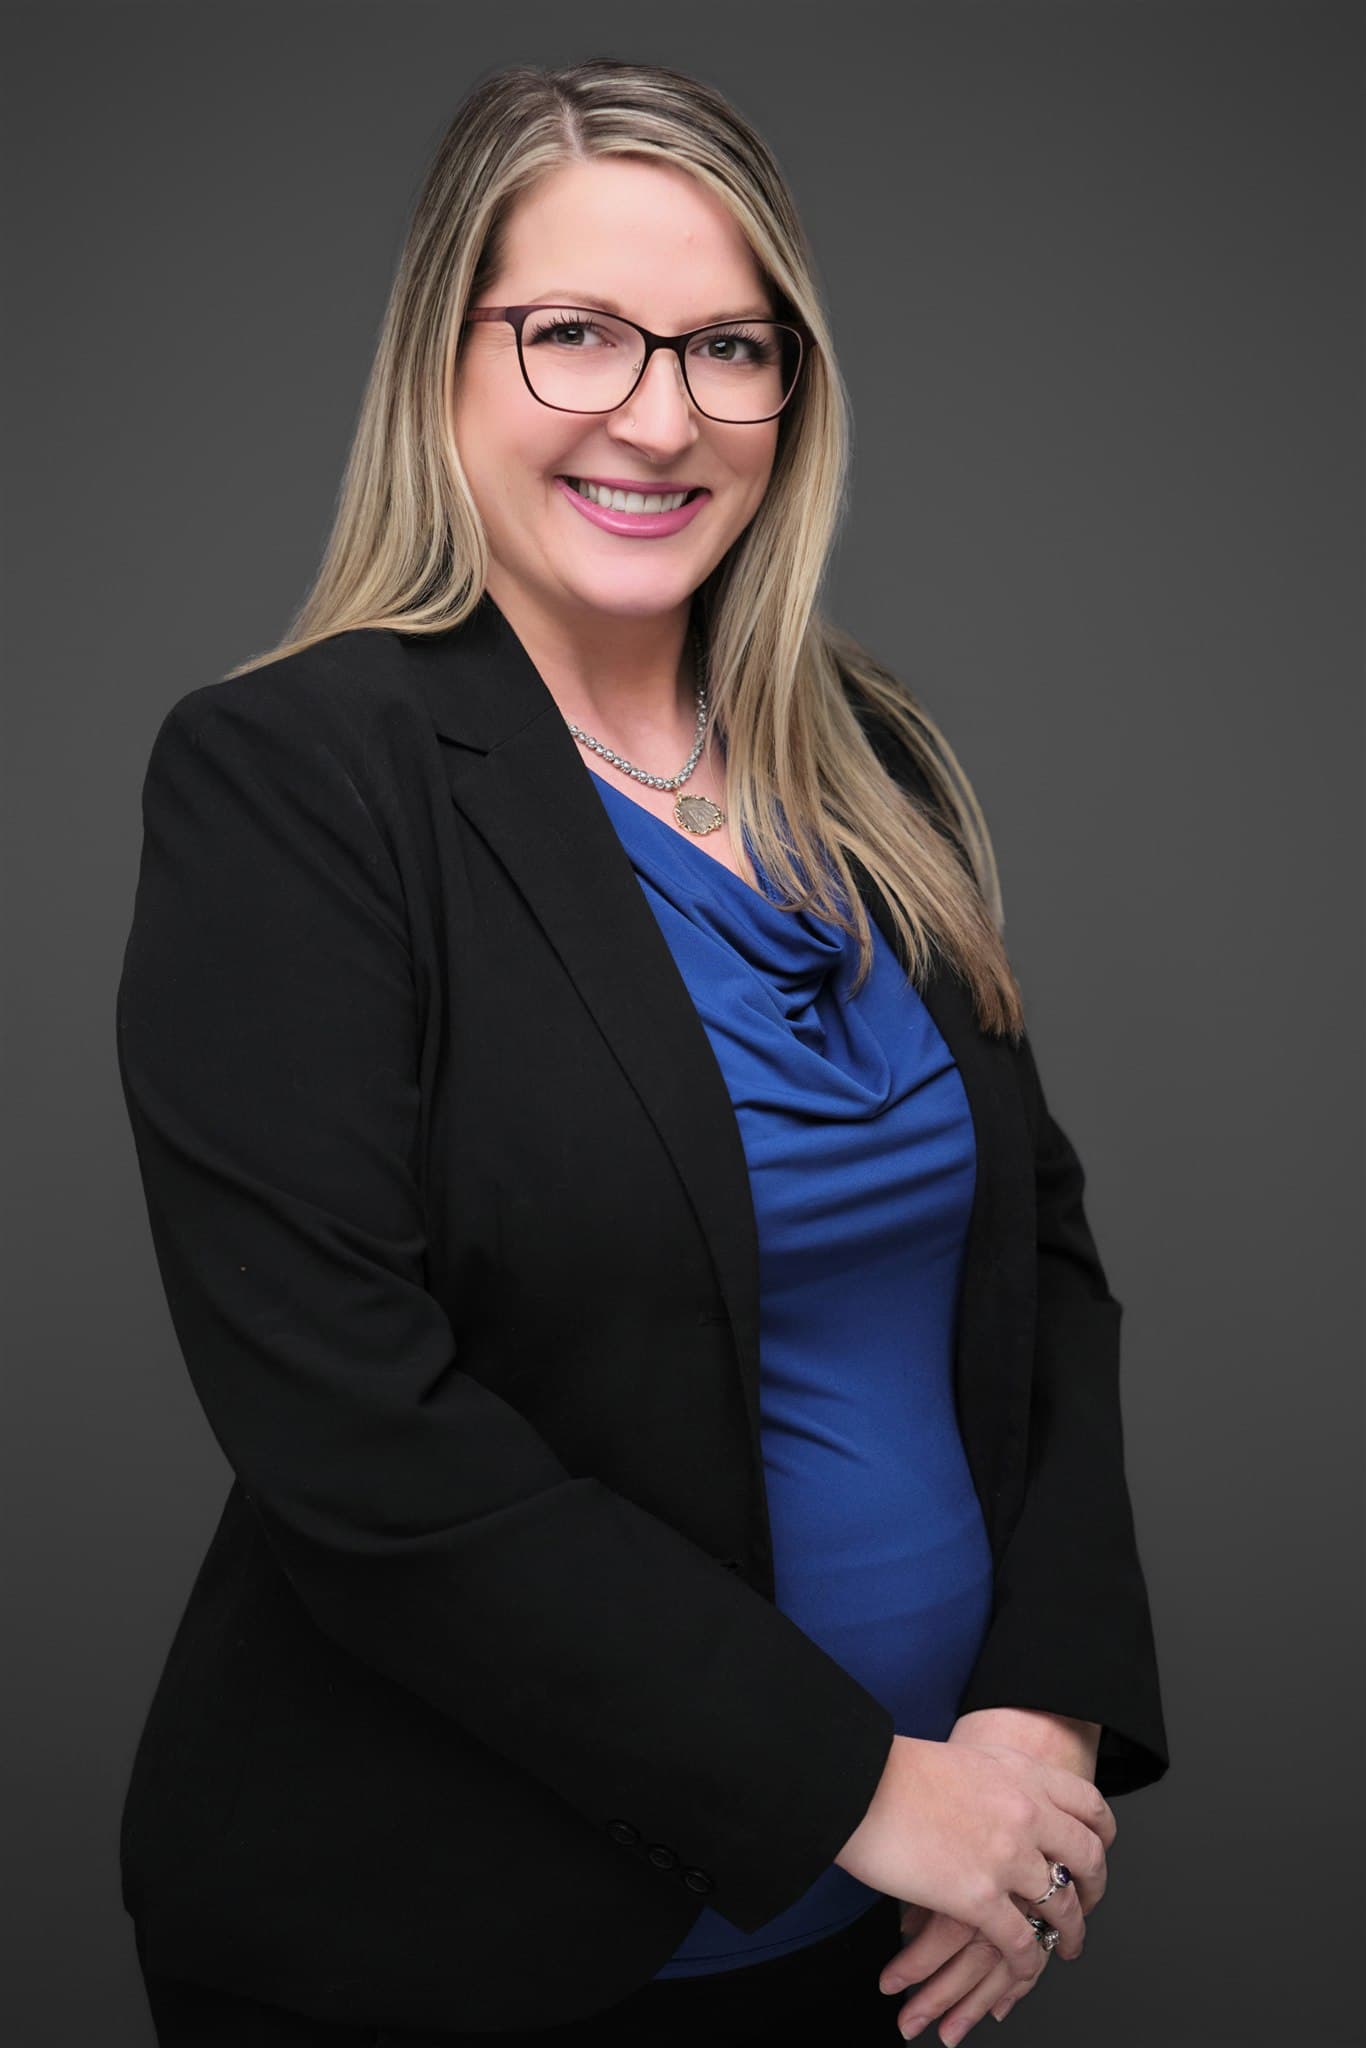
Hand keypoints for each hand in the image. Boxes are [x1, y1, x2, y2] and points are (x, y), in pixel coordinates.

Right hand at [878, 1712, 1109, 2043]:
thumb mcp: (966, 1759)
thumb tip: (1008, 1800)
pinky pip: (1020, 1942)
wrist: (857, 1780)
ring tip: (1066, 1947)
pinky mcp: (978, 1897)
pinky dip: (1027, 1962)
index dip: (1102, 1836)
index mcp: (1024, 1773)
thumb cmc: (895, 1768)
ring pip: (1061, 1906)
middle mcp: (1026, 1812)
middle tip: (1087, 1906)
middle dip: (1094, 1890)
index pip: (1090, 1805)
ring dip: (1070, 1933)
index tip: (1098, 1853)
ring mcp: (1007, 1856)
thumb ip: (999, 1781)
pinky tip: (1024, 1969)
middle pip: (1087, 1858)